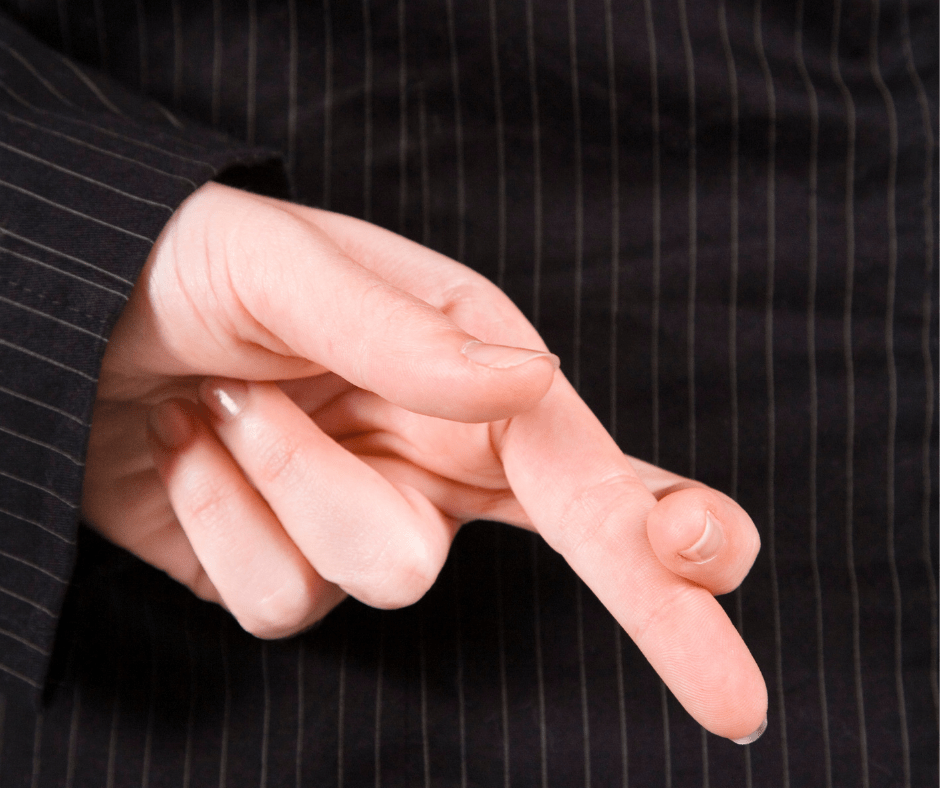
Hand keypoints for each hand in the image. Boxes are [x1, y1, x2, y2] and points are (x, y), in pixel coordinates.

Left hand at [82, 183, 766, 741]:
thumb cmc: (186, 267)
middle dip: (658, 614)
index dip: (668, 523)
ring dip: (293, 485)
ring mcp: (367, 520)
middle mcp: (437, 453)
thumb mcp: (288, 267)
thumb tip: (531, 385)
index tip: (709, 561)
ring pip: (386, 577)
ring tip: (231, 405)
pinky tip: (193, 449)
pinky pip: (286, 601)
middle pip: (577, 551)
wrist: (68, 320)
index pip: (592, 457)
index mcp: (465, 370)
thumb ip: (406, 334)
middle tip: (738, 702)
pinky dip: (224, 518)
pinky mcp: (290, 571)